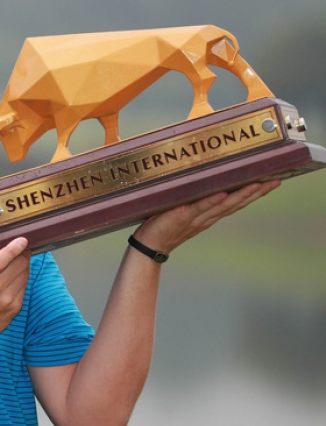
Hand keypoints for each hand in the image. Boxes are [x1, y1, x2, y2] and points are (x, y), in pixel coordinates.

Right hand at [0, 232, 29, 340]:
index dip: (13, 249)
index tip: (22, 240)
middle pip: (20, 263)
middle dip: (22, 252)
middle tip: (20, 247)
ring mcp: (7, 300)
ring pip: (25, 273)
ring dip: (23, 265)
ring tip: (14, 264)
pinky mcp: (15, 308)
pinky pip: (24, 286)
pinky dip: (21, 279)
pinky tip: (13, 279)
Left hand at [134, 180, 280, 253]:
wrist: (150, 244)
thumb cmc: (165, 224)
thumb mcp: (185, 209)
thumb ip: (196, 198)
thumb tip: (207, 180)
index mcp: (210, 215)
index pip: (237, 202)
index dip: (256, 192)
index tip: (274, 181)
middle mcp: (208, 217)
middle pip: (237, 202)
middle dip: (257, 192)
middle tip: (275, 181)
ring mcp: (197, 217)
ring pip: (224, 204)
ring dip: (241, 194)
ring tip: (258, 184)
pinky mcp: (183, 216)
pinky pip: (200, 207)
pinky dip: (211, 201)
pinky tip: (222, 193)